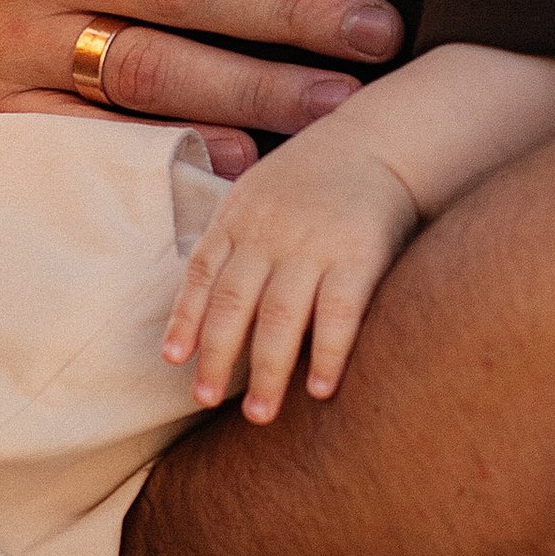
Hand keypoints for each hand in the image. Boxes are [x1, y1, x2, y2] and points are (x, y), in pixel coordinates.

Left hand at [164, 130, 421, 421]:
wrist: (381, 141)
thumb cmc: (315, 178)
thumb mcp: (259, 191)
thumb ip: (233, 236)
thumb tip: (202, 296)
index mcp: (240, 217)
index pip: (202, 273)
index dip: (185, 318)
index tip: (173, 359)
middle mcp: (270, 233)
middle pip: (234, 303)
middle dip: (217, 355)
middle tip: (204, 400)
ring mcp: (314, 245)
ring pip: (279, 316)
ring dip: (266, 369)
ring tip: (259, 414)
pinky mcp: (359, 255)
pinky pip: (338, 313)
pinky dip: (326, 354)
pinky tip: (318, 390)